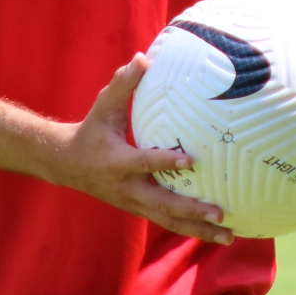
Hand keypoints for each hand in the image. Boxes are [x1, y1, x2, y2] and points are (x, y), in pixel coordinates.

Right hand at [50, 54, 234, 244]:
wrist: (66, 165)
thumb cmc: (91, 130)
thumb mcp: (103, 106)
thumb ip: (123, 83)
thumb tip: (143, 57)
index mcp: (118, 162)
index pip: (144, 163)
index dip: (166, 161)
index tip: (192, 160)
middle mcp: (127, 188)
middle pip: (162, 204)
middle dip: (192, 210)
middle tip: (221, 213)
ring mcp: (133, 202)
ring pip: (167, 220)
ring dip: (198, 230)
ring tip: (229, 236)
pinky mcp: (138, 209)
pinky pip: (166, 221)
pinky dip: (191, 229)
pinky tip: (216, 234)